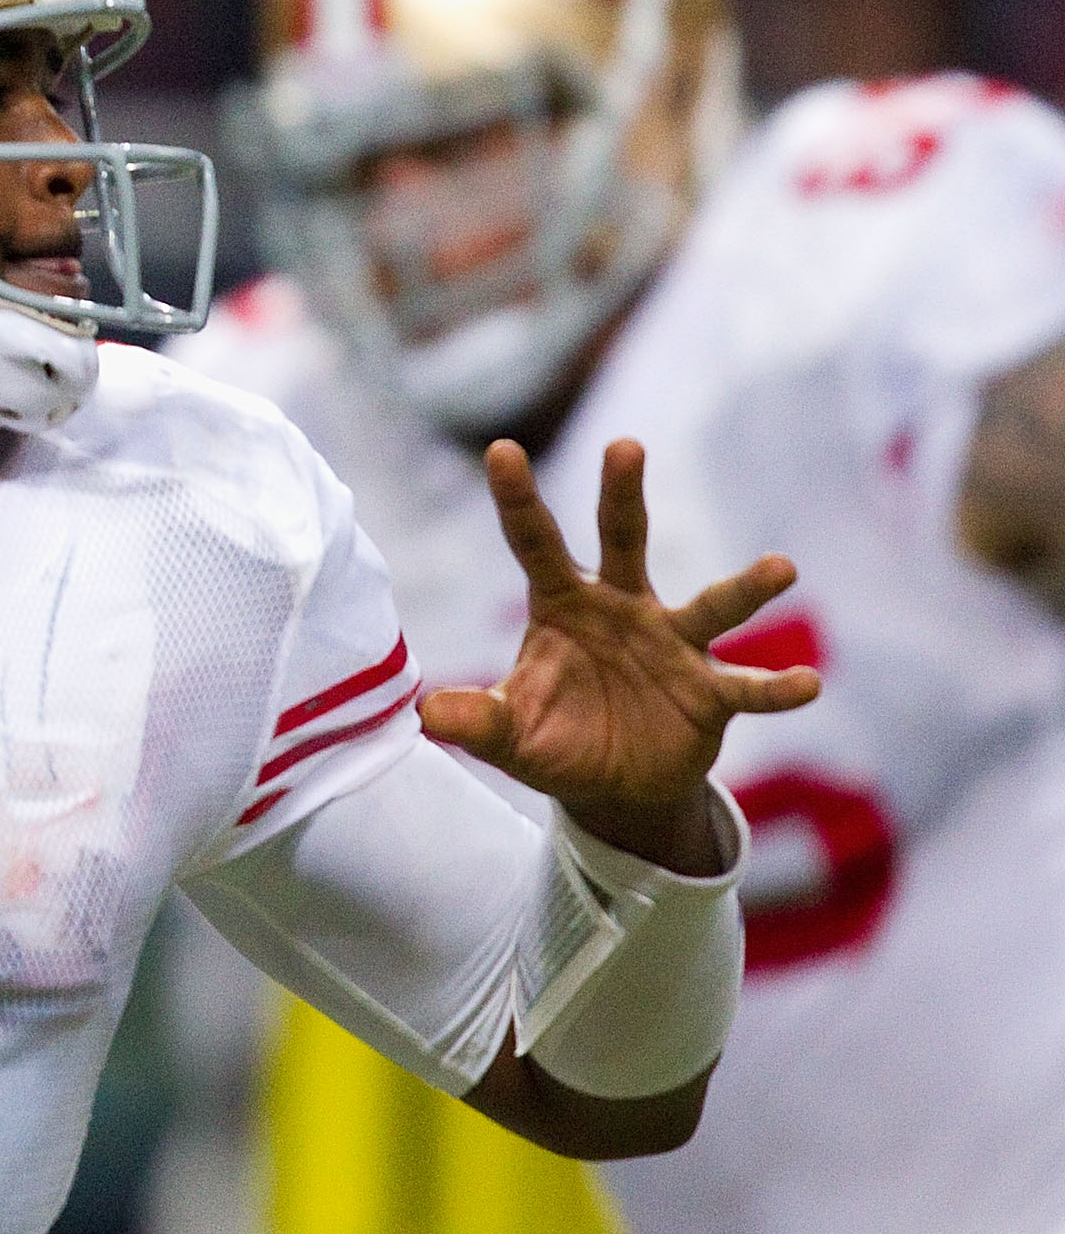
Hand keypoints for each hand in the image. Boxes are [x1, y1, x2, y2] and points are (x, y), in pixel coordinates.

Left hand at [420, 439, 819, 873]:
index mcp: (564, 607)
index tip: (500, 449)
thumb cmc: (557, 742)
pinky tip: (806, 684)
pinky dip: (776, 688)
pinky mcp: (711, 692)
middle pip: (623, 541)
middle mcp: (623, 610)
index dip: (519, 500)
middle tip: (623, 445)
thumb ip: (477, 721)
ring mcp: (673, 646)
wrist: (615, 788)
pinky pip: (748, 686)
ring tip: (780, 568)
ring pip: (710, 606)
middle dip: (622, 495)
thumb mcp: (511, 736)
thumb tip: (428, 713)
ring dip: (744, 588)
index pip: (536, 545)